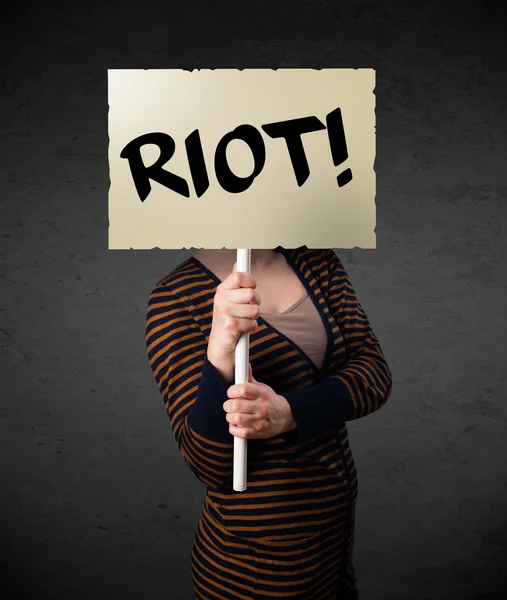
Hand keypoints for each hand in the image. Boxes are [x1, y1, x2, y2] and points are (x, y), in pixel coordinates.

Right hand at [207, 262, 260, 381]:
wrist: (220, 344)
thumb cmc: (229, 319)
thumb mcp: (230, 299)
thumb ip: (236, 282)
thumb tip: (239, 263)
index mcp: (222, 290)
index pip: (239, 275)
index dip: (250, 281)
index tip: (251, 287)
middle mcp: (221, 299)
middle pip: (251, 294)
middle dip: (255, 303)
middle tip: (248, 309)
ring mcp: (224, 312)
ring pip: (255, 309)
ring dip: (253, 317)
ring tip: (244, 320)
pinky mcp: (230, 326)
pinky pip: (253, 323)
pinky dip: (251, 328)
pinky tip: (243, 329)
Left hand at [223, 363, 296, 438]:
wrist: (287, 416)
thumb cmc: (270, 400)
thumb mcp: (263, 387)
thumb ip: (250, 378)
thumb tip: (244, 365)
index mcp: (261, 393)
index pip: (242, 389)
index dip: (232, 390)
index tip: (231, 393)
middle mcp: (261, 407)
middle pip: (236, 405)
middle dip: (227, 405)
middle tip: (228, 405)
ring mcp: (260, 421)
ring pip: (237, 419)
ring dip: (230, 417)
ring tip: (232, 415)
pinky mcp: (259, 432)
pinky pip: (241, 433)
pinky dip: (234, 429)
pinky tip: (235, 425)